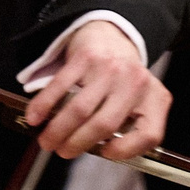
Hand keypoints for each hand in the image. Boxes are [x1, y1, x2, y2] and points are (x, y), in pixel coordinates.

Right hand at [24, 19, 171, 159]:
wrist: (114, 36)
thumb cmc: (124, 79)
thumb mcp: (139, 101)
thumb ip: (128, 125)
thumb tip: (95, 150)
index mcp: (155, 99)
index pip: (149, 134)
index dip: (127, 150)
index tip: (106, 153)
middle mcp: (136, 83)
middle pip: (104, 125)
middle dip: (77, 144)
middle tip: (62, 152)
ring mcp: (111, 69)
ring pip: (80, 110)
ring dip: (58, 131)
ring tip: (47, 141)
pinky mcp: (87, 57)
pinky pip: (60, 87)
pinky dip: (43, 106)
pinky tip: (34, 118)